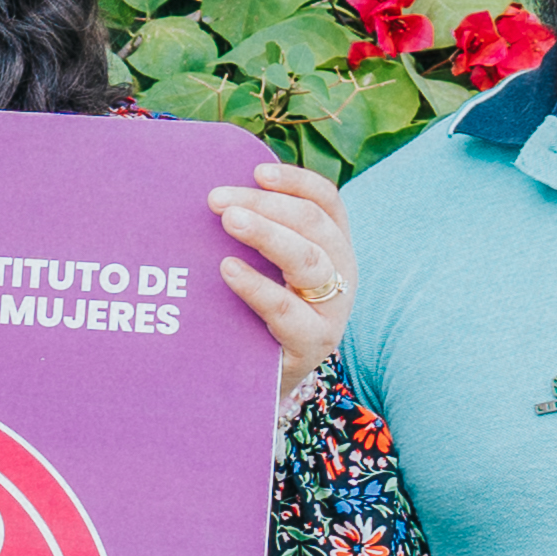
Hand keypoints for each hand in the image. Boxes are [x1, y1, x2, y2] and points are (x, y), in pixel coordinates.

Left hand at [209, 161, 354, 407]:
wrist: (261, 385)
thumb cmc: (255, 315)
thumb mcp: (265, 269)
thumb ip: (253, 234)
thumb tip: (214, 194)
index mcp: (334, 246)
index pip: (327, 201)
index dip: (296, 181)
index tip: (256, 170)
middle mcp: (343, 273)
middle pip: (312, 224)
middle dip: (265, 205)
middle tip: (217, 199)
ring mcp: (333, 310)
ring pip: (307, 260)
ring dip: (266, 233)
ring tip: (228, 220)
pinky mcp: (314, 344)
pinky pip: (287, 309)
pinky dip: (256, 286)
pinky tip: (228, 270)